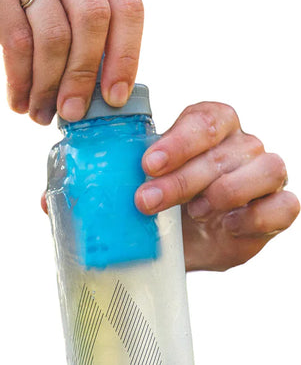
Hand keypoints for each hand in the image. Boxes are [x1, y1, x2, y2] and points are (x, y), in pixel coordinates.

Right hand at [0, 0, 143, 123]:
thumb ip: (69, 11)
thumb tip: (90, 83)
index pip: (126, 4)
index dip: (127, 57)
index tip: (114, 98)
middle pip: (94, 20)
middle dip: (86, 77)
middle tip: (73, 114)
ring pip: (54, 35)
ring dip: (49, 86)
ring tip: (39, 113)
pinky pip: (16, 41)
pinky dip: (20, 80)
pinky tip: (17, 99)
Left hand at [134, 102, 299, 270]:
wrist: (182, 244)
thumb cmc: (163, 204)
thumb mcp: (141, 186)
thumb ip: (124, 178)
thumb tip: (84, 192)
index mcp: (211, 128)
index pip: (205, 120)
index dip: (178, 141)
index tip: (148, 164)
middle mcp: (241, 145)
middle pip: (224, 151)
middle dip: (182, 179)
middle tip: (147, 201)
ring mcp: (264, 175)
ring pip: (266, 168)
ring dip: (225, 191)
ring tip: (194, 212)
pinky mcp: (278, 208)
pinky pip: (283, 205)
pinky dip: (256, 216)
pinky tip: (228, 225)